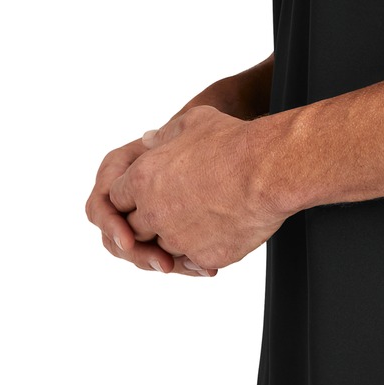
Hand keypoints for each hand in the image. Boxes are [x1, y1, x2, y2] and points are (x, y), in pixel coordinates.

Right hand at [84, 136, 218, 276]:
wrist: (210, 151)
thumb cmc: (192, 136)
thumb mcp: (180, 130)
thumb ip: (164, 138)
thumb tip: (150, 138)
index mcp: (114, 173)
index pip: (100, 207)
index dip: (112, 225)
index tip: (129, 240)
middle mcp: (119, 200)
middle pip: (114, 239)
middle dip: (139, 254)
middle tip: (165, 263)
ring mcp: (135, 220)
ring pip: (138, 253)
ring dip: (163, 262)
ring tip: (195, 266)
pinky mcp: (156, 235)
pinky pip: (161, 256)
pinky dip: (182, 264)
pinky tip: (206, 269)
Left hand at [107, 103, 283, 274]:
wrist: (269, 170)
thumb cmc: (234, 142)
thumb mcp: (192, 122)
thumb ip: (164, 135)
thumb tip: (148, 139)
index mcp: (143, 179)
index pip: (114, 198)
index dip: (131, 196)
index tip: (149, 193)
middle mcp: (154, 212)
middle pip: (133, 228)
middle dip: (148, 220)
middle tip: (174, 208)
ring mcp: (178, 238)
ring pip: (163, 248)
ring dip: (175, 237)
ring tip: (201, 219)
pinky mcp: (204, 257)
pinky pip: (194, 261)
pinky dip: (202, 251)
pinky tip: (218, 235)